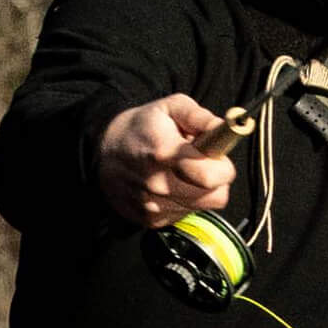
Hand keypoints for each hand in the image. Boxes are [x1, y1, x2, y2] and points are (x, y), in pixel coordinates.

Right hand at [97, 94, 236, 228]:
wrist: (103, 151)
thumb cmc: (140, 127)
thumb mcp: (170, 107)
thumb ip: (200, 117)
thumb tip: (224, 130)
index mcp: (165, 153)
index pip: (212, 176)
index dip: (224, 167)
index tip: (217, 156)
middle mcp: (158, 184)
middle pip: (214, 196)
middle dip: (216, 179)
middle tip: (202, 163)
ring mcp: (153, 206)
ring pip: (202, 207)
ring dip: (200, 191)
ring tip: (182, 172)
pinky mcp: (149, 220)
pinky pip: (184, 215)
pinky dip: (184, 201)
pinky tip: (170, 184)